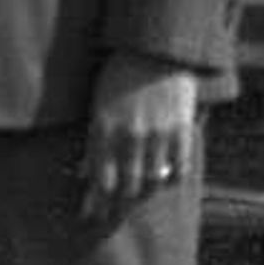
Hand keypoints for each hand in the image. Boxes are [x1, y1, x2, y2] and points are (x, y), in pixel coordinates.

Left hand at [79, 50, 201, 222]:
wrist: (155, 48)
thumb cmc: (119, 74)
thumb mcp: (98, 105)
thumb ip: (93, 142)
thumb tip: (82, 174)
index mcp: (104, 129)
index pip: (100, 180)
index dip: (96, 203)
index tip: (91, 216)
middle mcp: (130, 136)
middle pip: (127, 186)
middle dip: (118, 204)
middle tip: (112, 216)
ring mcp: (157, 134)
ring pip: (152, 181)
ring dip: (144, 191)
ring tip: (138, 196)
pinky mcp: (181, 129)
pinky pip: (179, 168)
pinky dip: (172, 178)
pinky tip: (166, 178)